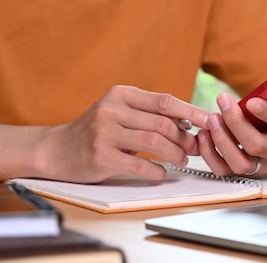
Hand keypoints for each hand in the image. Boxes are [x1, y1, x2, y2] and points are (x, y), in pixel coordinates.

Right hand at [37, 85, 209, 182]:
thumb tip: (190, 122)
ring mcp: (104, 133)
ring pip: (154, 142)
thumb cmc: (98, 130)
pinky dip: (156, 170)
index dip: (191, 112)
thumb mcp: (120, 112)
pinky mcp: (100, 157)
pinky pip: (139, 164)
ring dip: (175, 154)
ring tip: (182, 160)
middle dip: (185, 138)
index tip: (210, 120)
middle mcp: (112, 110)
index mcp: (121, 94)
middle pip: (162, 123)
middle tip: (196, 148)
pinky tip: (161, 171)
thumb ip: (150, 114)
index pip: (164, 101)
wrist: (57, 149)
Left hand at [196, 91, 266, 176]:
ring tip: (211, 118)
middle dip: (237, 123)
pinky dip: (209, 154)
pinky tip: (204, 133)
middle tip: (223, 101)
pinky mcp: (243, 171)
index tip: (252, 101)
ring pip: (240, 163)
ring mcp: (261, 165)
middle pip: (257, 145)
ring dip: (222, 141)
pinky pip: (223, 170)